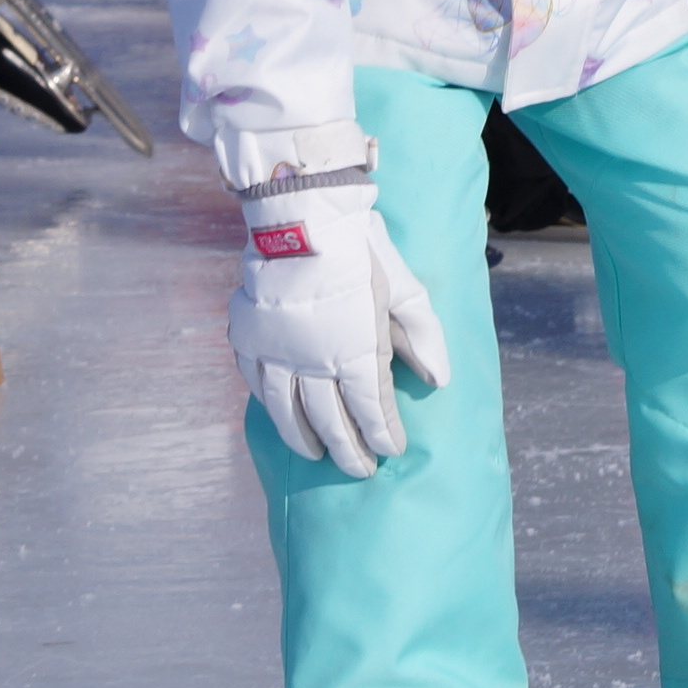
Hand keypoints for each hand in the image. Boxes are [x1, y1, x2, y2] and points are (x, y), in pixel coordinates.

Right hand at [232, 165, 449, 478]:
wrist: (302, 218)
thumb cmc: (360, 252)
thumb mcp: (405, 290)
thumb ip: (422, 337)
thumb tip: (438, 380)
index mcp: (356, 352)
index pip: (372, 410)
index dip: (382, 434)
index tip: (392, 450)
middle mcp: (313, 362)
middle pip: (331, 421)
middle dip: (349, 450)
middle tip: (360, 469)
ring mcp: (277, 353)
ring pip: (288, 412)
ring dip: (306, 438)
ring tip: (317, 454)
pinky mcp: (248, 339)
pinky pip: (257, 385)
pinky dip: (269, 405)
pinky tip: (279, 415)